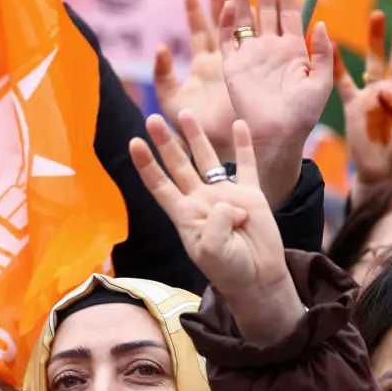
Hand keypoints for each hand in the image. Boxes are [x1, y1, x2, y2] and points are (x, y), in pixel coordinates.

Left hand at [129, 111, 303, 342]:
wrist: (257, 278)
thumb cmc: (229, 269)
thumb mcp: (213, 251)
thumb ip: (215, 224)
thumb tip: (228, 201)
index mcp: (184, 214)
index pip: (159, 184)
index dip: (146, 165)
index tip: (134, 143)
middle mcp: (200, 199)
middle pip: (178, 165)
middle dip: (166, 142)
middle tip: (153, 118)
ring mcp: (224, 194)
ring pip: (207, 159)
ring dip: (197, 136)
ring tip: (186, 113)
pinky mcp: (250, 194)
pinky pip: (246, 164)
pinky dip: (243, 144)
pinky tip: (239, 124)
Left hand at [155, 0, 236, 161]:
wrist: (219, 145)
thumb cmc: (193, 127)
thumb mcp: (170, 100)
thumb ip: (162, 74)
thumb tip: (161, 48)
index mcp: (204, 65)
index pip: (200, 30)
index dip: (196, 11)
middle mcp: (224, 60)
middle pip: (224, 21)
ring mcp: (241, 63)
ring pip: (242, 26)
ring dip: (242, 2)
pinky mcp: (252, 70)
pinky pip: (253, 44)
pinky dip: (252, 26)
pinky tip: (251, 7)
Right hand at [220, 0, 334, 207]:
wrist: (278, 136)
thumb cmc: (303, 114)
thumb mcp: (322, 81)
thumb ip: (322, 51)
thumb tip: (319, 22)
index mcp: (292, 49)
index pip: (288, 10)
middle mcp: (269, 47)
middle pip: (265, 7)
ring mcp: (249, 55)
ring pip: (245, 18)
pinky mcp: (232, 67)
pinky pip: (228, 39)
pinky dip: (227, 22)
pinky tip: (230, 3)